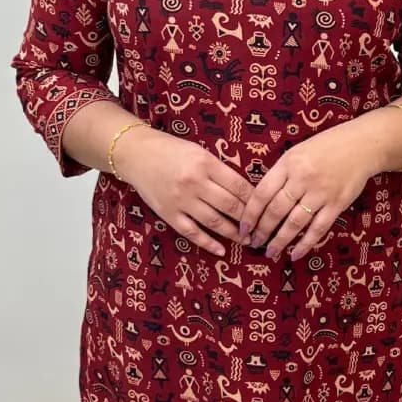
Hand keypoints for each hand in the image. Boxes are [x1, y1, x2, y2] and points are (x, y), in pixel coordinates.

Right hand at [115, 128, 253, 255]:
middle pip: (230, 205)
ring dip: (233, 233)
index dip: (255, 200)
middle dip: (248, 219)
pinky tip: (221, 250)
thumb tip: (245, 191)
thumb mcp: (199, 152)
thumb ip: (219, 170)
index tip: (264, 208)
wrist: (136, 155)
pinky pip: (191, 232)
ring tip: (246, 240)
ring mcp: (181, 200)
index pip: (239, 185)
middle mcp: (194, 182)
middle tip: (261, 228)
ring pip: (214, 221)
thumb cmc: (171, 150)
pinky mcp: (168, 213)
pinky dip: (208, 243)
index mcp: (205, 163)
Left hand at [238, 123, 376, 260]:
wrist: (362, 145)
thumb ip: (281, 174)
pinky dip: (305, 244)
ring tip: (270, 252)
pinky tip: (295, 254)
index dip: (250, 214)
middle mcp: (303, 178)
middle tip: (254, 243)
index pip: (262, 193)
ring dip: (280, 241)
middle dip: (262, 230)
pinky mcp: (337, 204)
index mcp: (288, 163)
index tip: (243, 228)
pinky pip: (318, 228)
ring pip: (295, 223)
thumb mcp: (297, 152)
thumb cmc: (326, 147)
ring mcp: (321, 192)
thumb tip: (261, 200)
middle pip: (276, 210)